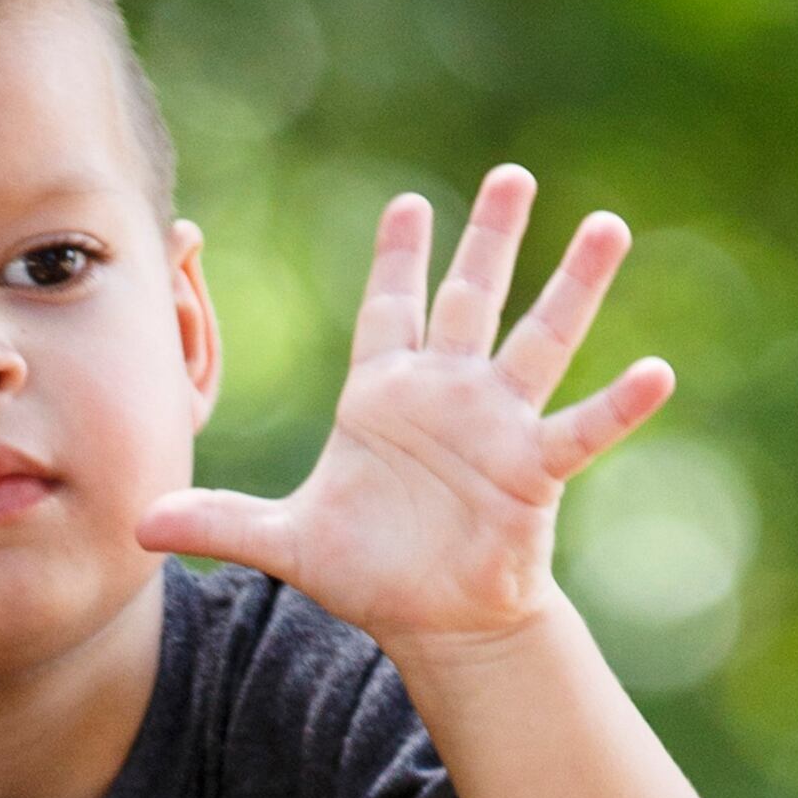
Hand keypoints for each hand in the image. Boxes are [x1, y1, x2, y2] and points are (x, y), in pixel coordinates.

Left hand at [139, 167, 672, 664]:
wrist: (435, 623)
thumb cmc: (371, 572)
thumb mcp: (285, 544)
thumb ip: (218, 522)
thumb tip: (141, 526)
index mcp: (386, 395)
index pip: (391, 308)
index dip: (398, 259)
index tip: (410, 204)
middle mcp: (449, 394)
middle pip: (473, 298)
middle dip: (490, 237)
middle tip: (512, 175)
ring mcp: (498, 426)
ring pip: (539, 339)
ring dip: (574, 285)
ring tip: (607, 226)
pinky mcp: (534, 472)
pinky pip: (581, 429)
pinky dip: (618, 405)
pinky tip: (657, 372)